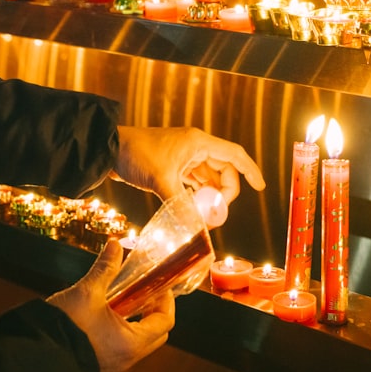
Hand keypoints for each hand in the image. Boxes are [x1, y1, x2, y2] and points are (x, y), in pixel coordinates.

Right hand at [45, 239, 174, 371]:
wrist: (36, 354)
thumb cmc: (65, 326)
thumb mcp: (87, 292)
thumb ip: (105, 268)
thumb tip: (115, 245)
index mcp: (131, 342)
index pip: (165, 321)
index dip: (166, 300)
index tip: (158, 285)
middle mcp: (127, 357)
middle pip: (156, 334)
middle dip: (154, 310)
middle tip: (144, 291)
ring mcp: (114, 363)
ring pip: (140, 341)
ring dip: (138, 320)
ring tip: (125, 299)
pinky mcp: (101, 363)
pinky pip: (123, 346)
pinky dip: (124, 329)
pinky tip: (109, 313)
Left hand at [111, 126, 265, 202]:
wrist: (109, 150)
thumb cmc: (136, 155)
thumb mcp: (161, 181)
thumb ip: (181, 206)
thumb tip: (197, 228)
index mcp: (198, 143)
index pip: (234, 155)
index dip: (250, 171)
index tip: (261, 187)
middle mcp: (195, 147)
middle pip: (224, 170)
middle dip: (225, 192)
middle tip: (218, 213)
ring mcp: (185, 157)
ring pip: (209, 178)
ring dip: (211, 196)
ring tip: (207, 215)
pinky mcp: (175, 166)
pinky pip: (195, 181)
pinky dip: (198, 195)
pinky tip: (196, 208)